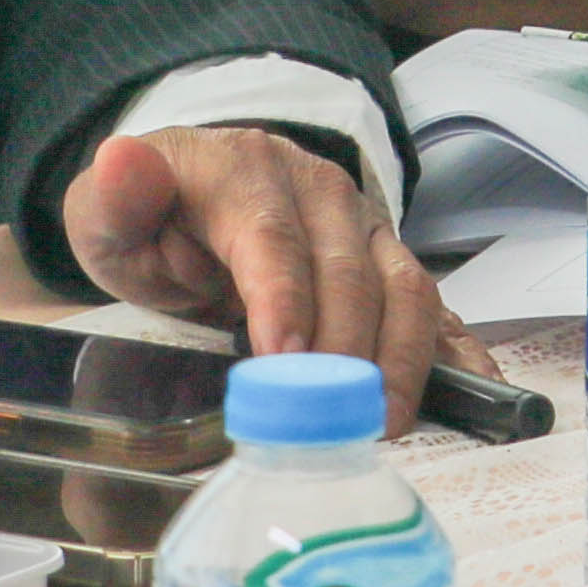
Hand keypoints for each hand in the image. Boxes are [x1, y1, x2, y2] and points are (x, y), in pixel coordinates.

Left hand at [63, 124, 483, 426]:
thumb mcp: (109, 210)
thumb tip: (124, 163)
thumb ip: (115, 196)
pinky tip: (478, 395)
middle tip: (333, 420)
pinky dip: (456, 349)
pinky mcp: (387, 265)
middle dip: (346, 348)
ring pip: (404, 285)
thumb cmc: (152, 218)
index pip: (273, 237)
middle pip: (349, 269)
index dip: (283, 296)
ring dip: (402, 357)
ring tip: (382, 423)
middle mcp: (320, 192)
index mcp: (248, 173)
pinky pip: (433, 305)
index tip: (283, 356)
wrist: (192, 196)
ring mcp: (364, 227)